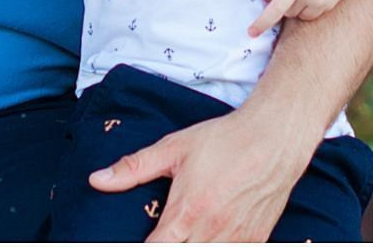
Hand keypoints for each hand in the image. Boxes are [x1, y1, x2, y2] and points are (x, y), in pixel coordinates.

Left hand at [89, 104, 311, 241]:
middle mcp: (211, 232)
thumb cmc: (225, 140)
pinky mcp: (256, 240)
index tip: (143, 240)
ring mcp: (236, 240)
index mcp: (186, 213)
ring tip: (187, 233)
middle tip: (166, 235)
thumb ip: (134, 168)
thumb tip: (97, 180)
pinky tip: (210, 236)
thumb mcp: (175, 148)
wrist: (276, 137)